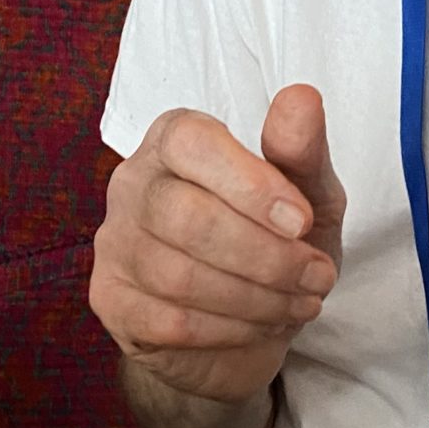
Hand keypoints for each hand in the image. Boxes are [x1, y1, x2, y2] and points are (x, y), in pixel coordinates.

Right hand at [91, 85, 345, 404]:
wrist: (246, 327)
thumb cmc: (274, 243)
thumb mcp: (309, 196)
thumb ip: (302, 151)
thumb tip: (302, 98)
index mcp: (176, 140)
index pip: (191, 143)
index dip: (249, 183)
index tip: (303, 221)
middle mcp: (133, 183)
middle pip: (183, 215)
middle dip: (264, 255)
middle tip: (317, 275)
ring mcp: (114, 244)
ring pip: (177, 275)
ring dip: (256, 297)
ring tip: (301, 301)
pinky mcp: (112, 302)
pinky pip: (169, 322)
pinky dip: (231, 329)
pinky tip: (262, 324)